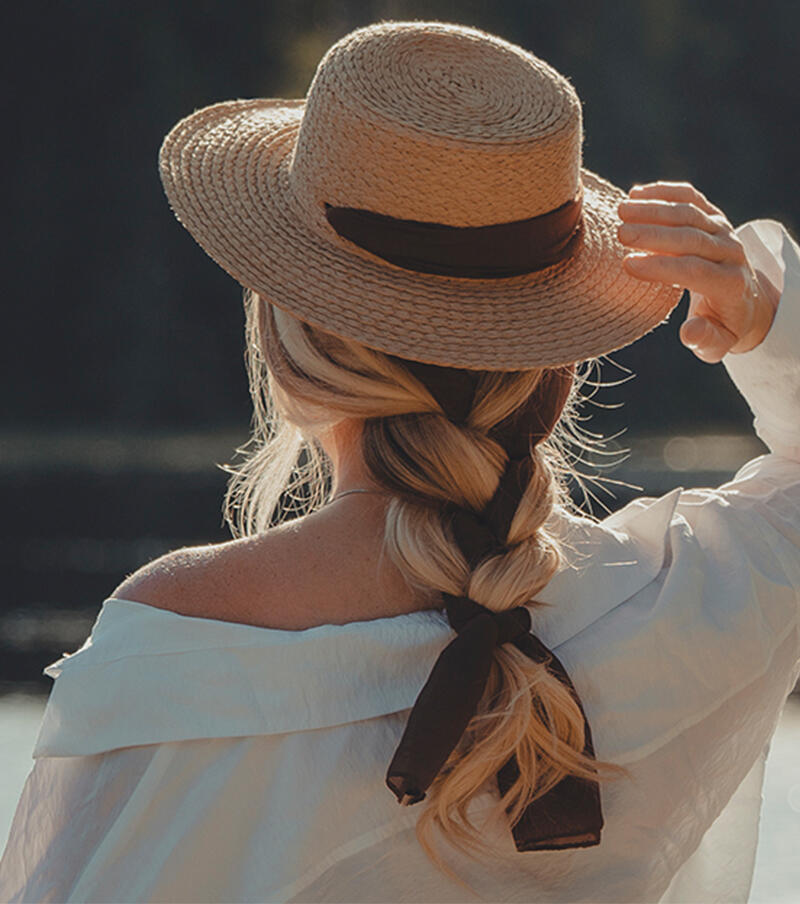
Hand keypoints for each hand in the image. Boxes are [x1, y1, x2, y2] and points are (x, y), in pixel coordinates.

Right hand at [617, 181, 778, 362]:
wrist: (743, 300)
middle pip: (691, 237)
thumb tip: (689, 331)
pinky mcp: (713, 214)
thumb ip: (704, 340)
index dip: (662, 267)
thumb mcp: (715, 343)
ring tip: (621, 210)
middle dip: (654, 234)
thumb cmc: (719, 325)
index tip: (628, 265)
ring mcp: (723, 229)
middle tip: (621, 234)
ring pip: (689, 212)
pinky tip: (637, 193)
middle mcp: (731, 252)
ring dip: (654, 209)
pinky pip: (690, 197)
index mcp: (731, 284)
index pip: (696, 271)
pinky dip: (664, 191)